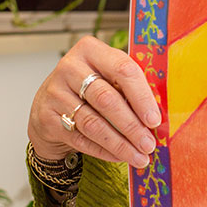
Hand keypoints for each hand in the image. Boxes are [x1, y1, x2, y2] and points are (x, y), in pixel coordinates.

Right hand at [27, 36, 161, 166]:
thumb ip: (130, 87)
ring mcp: (55, 93)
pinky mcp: (47, 118)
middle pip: (107, 99)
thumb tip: (159, 115)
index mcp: (91, 50)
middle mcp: (70, 67)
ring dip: (120, 144)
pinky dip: (104, 151)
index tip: (154, 119)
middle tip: (149, 144)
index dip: (141, 97)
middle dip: (132, 126)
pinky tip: (119, 156)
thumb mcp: (107, 76)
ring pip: (93, 123)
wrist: (48, 105)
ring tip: (139, 157)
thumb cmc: (88, 88)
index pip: (123, 69)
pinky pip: (80, 138)